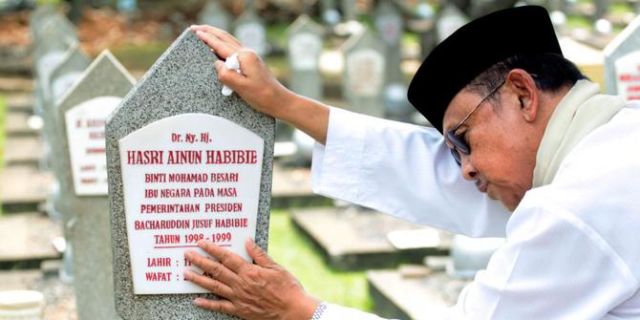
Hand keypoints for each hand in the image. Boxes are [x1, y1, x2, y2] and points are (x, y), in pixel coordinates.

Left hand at [184, 239, 318, 319]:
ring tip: (185, 273)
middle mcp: (241, 283)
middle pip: (216, 270)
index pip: (226, 257)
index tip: (201, 242)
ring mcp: (238, 298)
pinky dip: (207, 304)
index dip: (212, 249)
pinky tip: (196, 300)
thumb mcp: (276, 267)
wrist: (292, 310)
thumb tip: (247, 241)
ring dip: (198, 279)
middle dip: (200, 261)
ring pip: (214, 287)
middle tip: (186, 254)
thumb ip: (259, 254)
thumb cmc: (287, 287)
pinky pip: (220, 307)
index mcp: (250, 271)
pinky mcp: (240, 310)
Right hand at [190, 25, 295, 119]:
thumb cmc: (263, 96)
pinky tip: (220, 45)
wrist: (279, 100)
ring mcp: (250, 57)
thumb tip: (217, 65)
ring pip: (230, 41)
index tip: (195, 33)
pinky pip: (234, 48)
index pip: (221, 45)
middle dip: (210, 32)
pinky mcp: (251, 63)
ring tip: (204, 32)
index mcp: (244, 57)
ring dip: (216, 35)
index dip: (207, 39)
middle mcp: (248, 54)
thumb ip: (226, 75)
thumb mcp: (242, 88)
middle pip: (225, 38)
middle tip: (195, 28)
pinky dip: (224, 43)